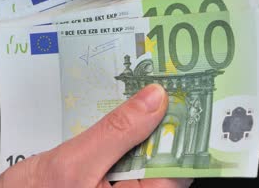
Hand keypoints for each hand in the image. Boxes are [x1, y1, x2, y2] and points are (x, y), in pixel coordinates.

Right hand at [0, 84, 192, 187]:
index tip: (185, 93)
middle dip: (159, 121)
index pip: (178, 168)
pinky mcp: (105, 182)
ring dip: (137, 124)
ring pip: (139, 152)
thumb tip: (155, 100)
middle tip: (161, 80)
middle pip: (160, 157)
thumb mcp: (73, 165)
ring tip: (138, 89)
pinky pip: (120, 154)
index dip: (183, 129)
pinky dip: (118, 133)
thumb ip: (116, 133)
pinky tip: (114, 112)